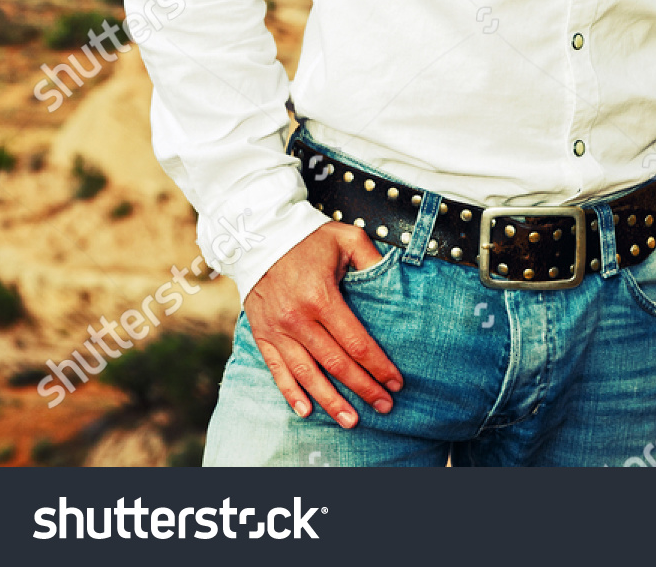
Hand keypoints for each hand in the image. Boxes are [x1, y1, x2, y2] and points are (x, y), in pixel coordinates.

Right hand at [244, 223, 402, 426]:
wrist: (259, 235)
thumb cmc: (308, 237)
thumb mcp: (347, 238)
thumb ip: (372, 260)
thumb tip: (396, 280)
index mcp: (320, 297)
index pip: (355, 342)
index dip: (378, 365)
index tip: (395, 382)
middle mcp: (297, 319)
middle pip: (335, 364)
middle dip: (363, 388)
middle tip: (384, 406)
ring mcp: (277, 330)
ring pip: (307, 375)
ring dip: (331, 401)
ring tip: (351, 420)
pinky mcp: (262, 335)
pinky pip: (277, 371)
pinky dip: (291, 393)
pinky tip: (306, 410)